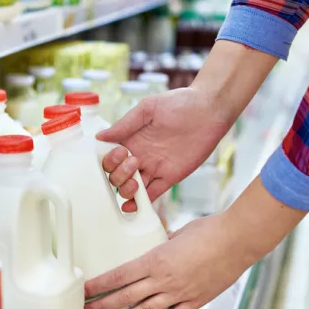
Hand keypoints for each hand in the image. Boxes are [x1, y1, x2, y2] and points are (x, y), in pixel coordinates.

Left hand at [83, 213, 254, 308]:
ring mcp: (178, 293)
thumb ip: (165, 242)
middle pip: (125, 296)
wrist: (237, 241)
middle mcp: (163, 280)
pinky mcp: (194, 302)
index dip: (100, 285)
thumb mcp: (179, 233)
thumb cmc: (210, 231)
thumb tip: (160, 243)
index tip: (86, 290)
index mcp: (156, 259)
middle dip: (102, 305)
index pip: (120, 275)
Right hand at [97, 87, 232, 211]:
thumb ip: (125, 124)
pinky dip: (141, 203)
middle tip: (133, 161)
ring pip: (132, 188)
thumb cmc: (179, 103)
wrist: (208, 111)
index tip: (120, 152)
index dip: (110, 160)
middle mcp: (140, 156)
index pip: (111, 158)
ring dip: (127, 190)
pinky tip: (132, 205)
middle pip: (117, 176)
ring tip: (135, 181)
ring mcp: (154, 168)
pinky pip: (152, 194)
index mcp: (131, 139)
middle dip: (119, 175)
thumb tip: (100, 137)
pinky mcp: (170, 177)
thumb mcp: (148, 108)